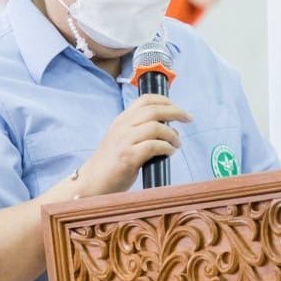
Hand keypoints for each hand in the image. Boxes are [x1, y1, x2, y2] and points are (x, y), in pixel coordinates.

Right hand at [75, 95, 190, 196]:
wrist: (93, 181)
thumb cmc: (111, 163)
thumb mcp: (123, 139)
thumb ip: (142, 132)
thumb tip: (172, 129)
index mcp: (122, 120)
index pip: (145, 100)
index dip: (165, 100)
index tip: (178, 108)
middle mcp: (123, 126)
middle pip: (154, 110)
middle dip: (176, 112)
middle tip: (188, 118)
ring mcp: (125, 141)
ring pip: (156, 127)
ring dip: (172, 135)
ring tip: (177, 143)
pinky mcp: (129, 156)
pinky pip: (155, 146)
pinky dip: (167, 148)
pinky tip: (170, 152)